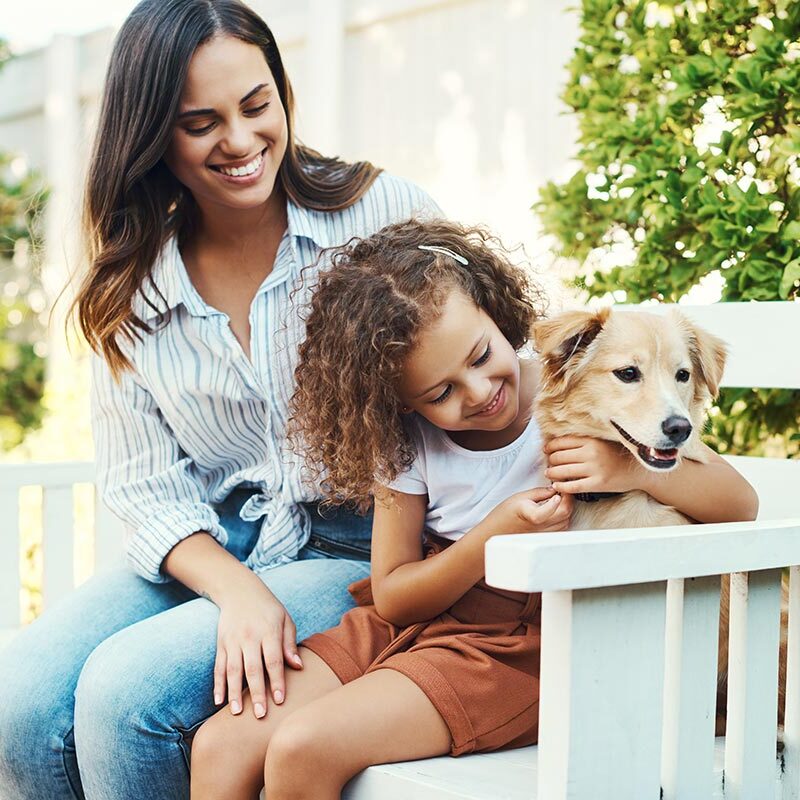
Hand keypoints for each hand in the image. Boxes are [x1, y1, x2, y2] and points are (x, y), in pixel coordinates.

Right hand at [213, 572, 302, 718]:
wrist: (239, 590)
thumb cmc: (268, 609)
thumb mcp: (285, 619)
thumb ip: (290, 643)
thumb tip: (298, 666)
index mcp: (269, 631)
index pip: (273, 659)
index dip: (276, 680)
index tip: (279, 700)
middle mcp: (249, 637)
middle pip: (253, 668)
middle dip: (256, 693)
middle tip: (260, 715)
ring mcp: (233, 641)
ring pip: (232, 670)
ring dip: (234, 693)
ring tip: (237, 713)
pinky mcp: (221, 644)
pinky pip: (218, 667)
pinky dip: (217, 685)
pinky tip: (219, 701)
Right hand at [482, 486, 573, 535]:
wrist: (497, 530)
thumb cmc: (505, 514)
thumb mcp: (520, 496)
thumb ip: (539, 492)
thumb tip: (554, 489)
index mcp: (532, 516)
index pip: (551, 509)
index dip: (557, 499)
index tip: (556, 490)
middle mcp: (541, 527)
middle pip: (565, 514)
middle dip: (567, 499)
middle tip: (562, 490)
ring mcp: (545, 534)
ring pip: (566, 520)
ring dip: (566, 508)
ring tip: (558, 499)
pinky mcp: (546, 537)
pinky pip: (562, 527)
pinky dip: (563, 517)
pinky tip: (556, 510)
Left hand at [544, 436, 639, 494]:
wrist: (638, 471)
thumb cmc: (617, 455)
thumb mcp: (600, 442)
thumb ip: (582, 441)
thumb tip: (557, 442)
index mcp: (591, 440)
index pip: (561, 442)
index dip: (550, 446)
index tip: (546, 450)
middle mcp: (592, 453)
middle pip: (559, 456)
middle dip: (550, 461)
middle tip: (548, 464)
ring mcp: (594, 469)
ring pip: (563, 471)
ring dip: (552, 473)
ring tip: (549, 474)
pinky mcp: (597, 484)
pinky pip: (573, 486)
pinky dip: (561, 486)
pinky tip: (556, 486)